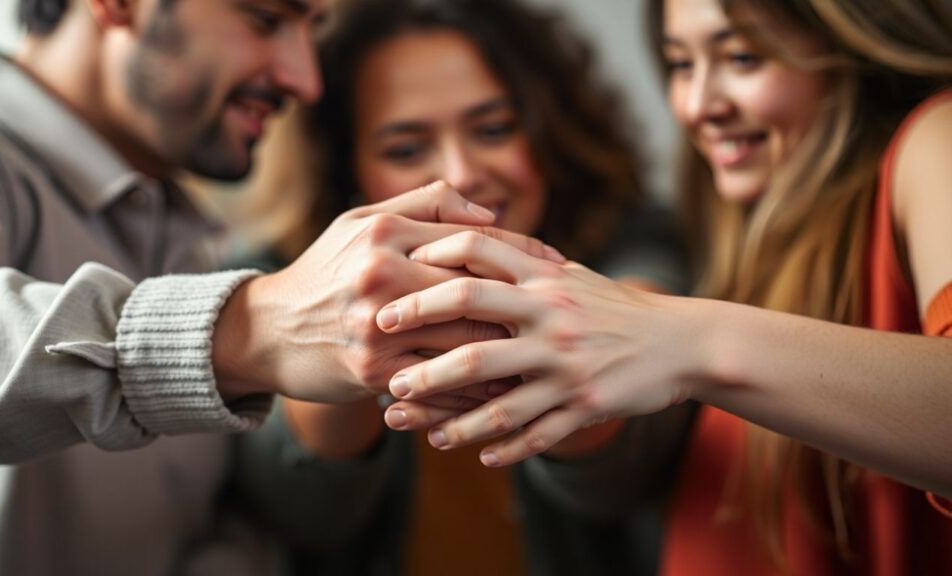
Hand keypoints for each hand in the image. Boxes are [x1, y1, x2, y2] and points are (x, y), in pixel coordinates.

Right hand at [212, 182, 564, 402]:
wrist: (266, 330)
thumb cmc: (323, 271)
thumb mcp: (359, 222)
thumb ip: (424, 204)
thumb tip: (488, 211)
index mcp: (384, 233)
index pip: (472, 239)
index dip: (524, 253)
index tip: (559, 265)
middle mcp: (381, 276)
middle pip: (478, 291)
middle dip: (528, 306)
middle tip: (569, 314)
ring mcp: (378, 327)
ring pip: (466, 341)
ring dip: (513, 353)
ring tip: (549, 355)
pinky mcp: (373, 371)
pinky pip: (440, 384)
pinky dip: (476, 391)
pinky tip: (505, 393)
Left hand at [375, 231, 706, 465]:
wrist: (681, 342)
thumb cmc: (614, 306)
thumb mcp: (570, 274)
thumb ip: (518, 262)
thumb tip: (459, 239)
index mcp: (545, 280)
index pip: (478, 256)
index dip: (431, 264)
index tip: (392, 282)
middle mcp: (552, 319)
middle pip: (473, 330)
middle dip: (421, 345)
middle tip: (382, 361)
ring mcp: (568, 366)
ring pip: (496, 395)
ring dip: (447, 413)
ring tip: (406, 421)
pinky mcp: (586, 404)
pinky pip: (535, 432)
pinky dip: (503, 445)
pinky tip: (475, 454)